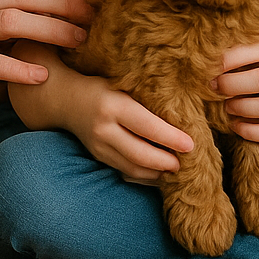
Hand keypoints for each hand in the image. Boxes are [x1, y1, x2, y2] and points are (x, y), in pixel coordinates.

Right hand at [60, 67, 196, 179]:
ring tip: (175, 168)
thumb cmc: (105, 87)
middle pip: (140, 154)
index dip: (171, 138)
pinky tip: (159, 171)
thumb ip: (147, 99)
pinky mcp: (98, 157)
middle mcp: (104, 129)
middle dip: (166, 162)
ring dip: (157, 172)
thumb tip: (183, 115)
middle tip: (185, 163)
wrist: (67, 99)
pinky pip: (125, 171)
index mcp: (113, 105)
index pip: (147, 126)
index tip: (191, 144)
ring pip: (133, 168)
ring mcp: (99, 146)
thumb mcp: (124, 84)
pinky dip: (145, 175)